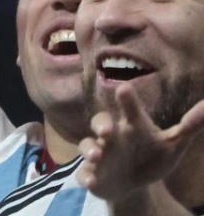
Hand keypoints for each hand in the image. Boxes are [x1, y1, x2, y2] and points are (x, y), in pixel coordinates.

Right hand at [76, 82, 203, 201]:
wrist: (132, 184)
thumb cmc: (151, 157)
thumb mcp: (172, 144)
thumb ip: (189, 126)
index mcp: (132, 126)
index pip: (129, 110)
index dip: (126, 100)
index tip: (124, 89)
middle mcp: (112, 136)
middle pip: (101, 122)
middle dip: (101, 124)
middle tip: (107, 130)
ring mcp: (99, 154)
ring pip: (87, 146)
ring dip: (90, 150)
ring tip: (96, 156)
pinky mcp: (92, 174)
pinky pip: (85, 174)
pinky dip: (87, 177)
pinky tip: (92, 181)